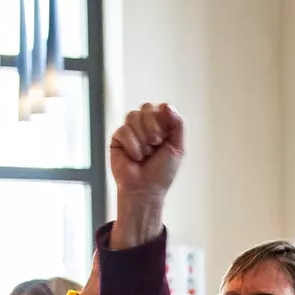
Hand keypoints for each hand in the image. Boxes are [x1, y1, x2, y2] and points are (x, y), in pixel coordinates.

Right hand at [109, 103, 183, 246]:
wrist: (145, 190)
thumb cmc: (162, 172)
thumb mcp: (177, 147)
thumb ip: (177, 124)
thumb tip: (166, 105)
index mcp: (161, 126)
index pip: (161, 107)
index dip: (163, 120)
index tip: (165, 138)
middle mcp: (145, 125)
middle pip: (146, 107)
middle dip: (153, 128)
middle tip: (155, 145)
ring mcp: (130, 130)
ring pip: (133, 115)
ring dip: (143, 138)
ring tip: (145, 154)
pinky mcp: (117, 138)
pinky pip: (124, 130)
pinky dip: (133, 146)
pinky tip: (135, 158)